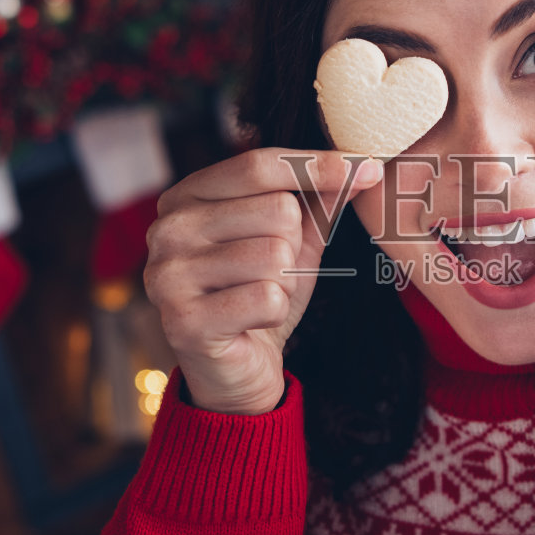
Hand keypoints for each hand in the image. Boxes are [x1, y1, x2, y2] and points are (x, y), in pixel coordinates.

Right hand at [144, 148, 381, 414]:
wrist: (236, 369)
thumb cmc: (259, 294)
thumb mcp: (294, 240)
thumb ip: (319, 201)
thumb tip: (363, 166)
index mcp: (185, 197)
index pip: (259, 165)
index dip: (317, 166)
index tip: (368, 168)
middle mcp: (167, 228)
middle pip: (276, 209)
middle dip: (294, 246)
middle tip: (271, 274)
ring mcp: (168, 274)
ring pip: (276, 255)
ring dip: (286, 283)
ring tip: (259, 297)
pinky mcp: (184, 319)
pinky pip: (268, 298)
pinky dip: (276, 312)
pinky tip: (252, 321)